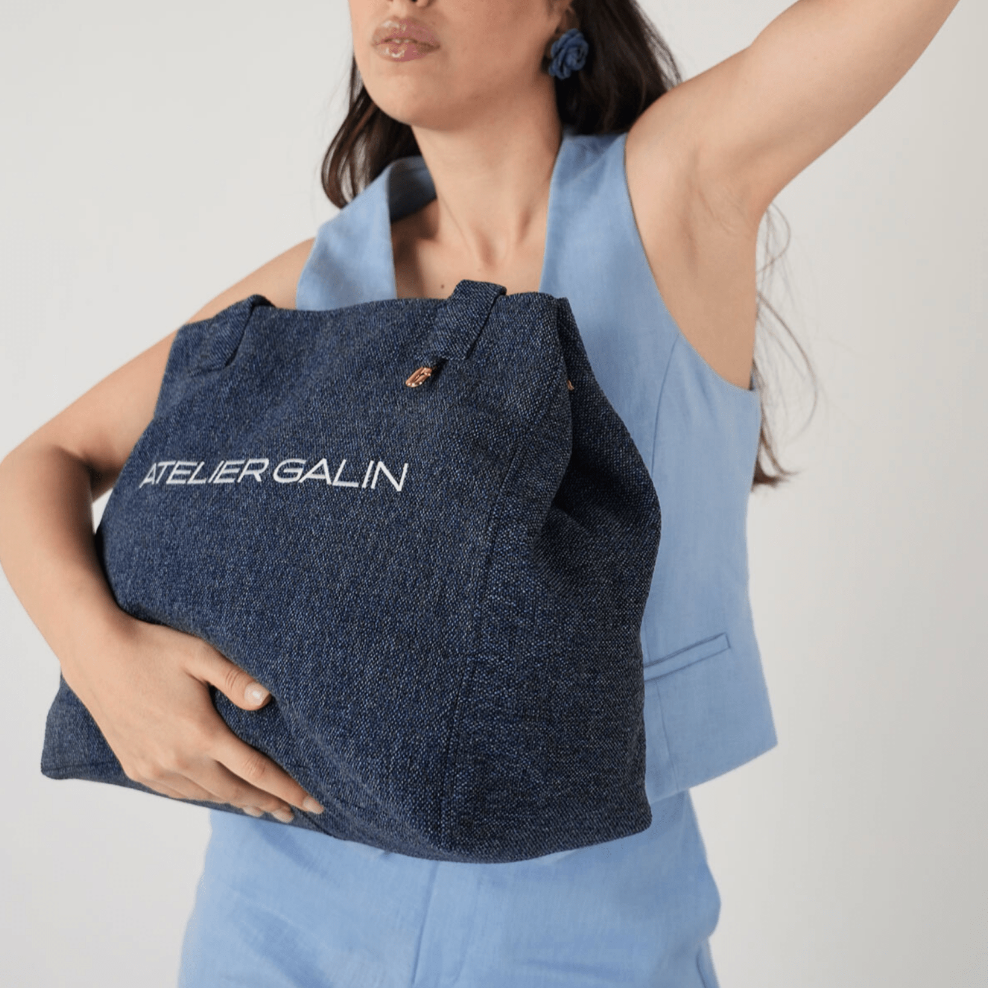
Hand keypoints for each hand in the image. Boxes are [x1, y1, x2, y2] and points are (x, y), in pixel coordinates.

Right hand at [63, 615, 323, 820]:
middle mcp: (178, 759)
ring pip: (207, 796)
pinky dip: (205, 796)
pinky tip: (218, 794)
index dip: (289, 790)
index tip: (314, 804)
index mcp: (201, 734)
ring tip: (263, 806)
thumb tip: (269, 700)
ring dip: (238, 803)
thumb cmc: (154, 648)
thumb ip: (237, 679)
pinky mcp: (136, 768)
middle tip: (294, 812)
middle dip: (269, 804)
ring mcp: (154, 768)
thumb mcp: (201, 654)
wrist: (97, 656)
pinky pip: (179, 793)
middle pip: (236, 793)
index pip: (257, 773)